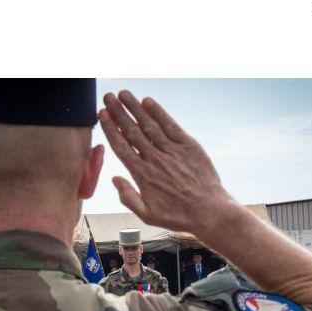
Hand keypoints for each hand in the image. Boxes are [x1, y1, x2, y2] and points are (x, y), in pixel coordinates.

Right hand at [99, 91, 227, 233]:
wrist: (209, 212)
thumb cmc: (178, 216)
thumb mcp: (148, 215)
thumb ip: (128, 197)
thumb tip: (115, 179)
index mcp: (142, 175)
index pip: (121, 146)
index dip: (110, 128)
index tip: (102, 115)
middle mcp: (155, 159)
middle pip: (132, 131)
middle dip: (118, 112)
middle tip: (108, 97)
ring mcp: (172, 151)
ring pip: (149, 125)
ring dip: (135, 107)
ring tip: (123, 94)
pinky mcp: (189, 146)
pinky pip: (171, 125)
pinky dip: (159, 113)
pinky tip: (148, 102)